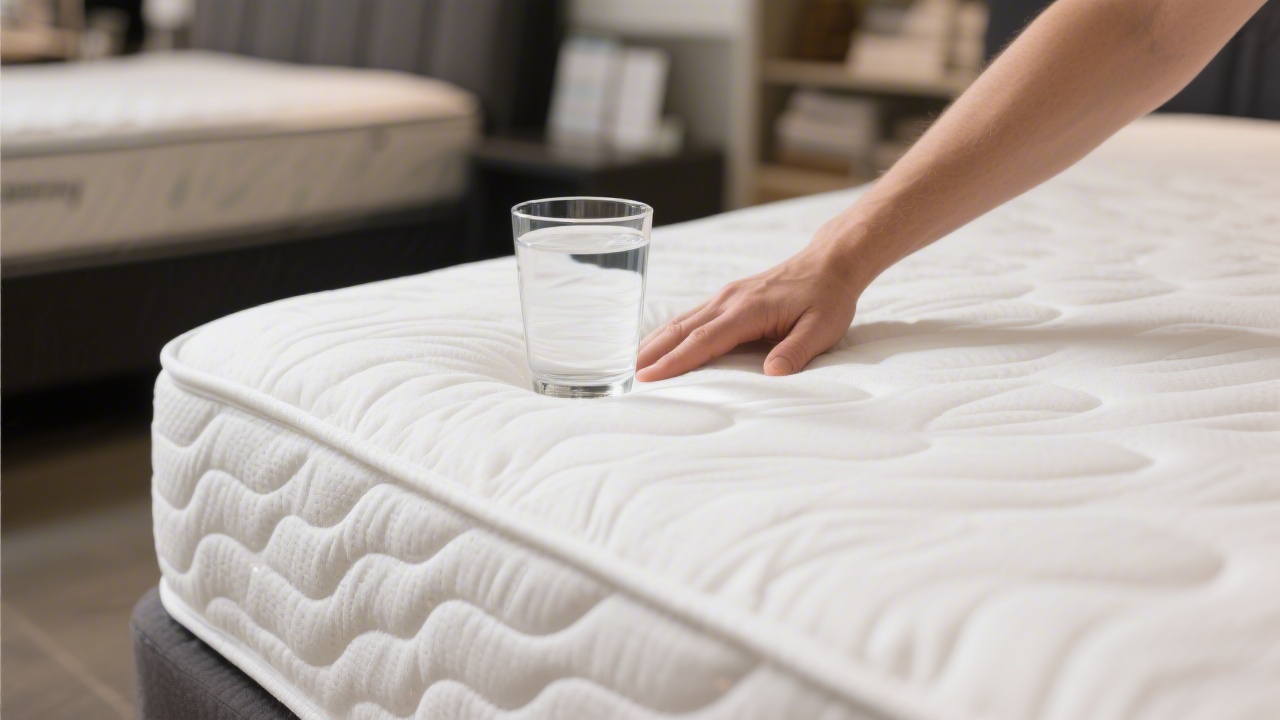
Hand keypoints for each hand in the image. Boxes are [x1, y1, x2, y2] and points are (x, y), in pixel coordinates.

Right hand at [636, 232, 867, 380]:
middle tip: (626, 375)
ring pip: (682, 320)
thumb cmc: (828, 298)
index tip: (649, 377)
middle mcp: (730, 300)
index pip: (704, 339)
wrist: (830, 263)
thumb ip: (797, 351)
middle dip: (653, 352)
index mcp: (749, 309)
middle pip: (682, 328)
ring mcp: (726, 296)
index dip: (675, 361)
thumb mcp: (822, 328)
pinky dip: (671, 331)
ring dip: (656, 341)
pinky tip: (659, 343)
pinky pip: (692, 316)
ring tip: (632, 362)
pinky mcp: (729, 297)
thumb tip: (772, 374)